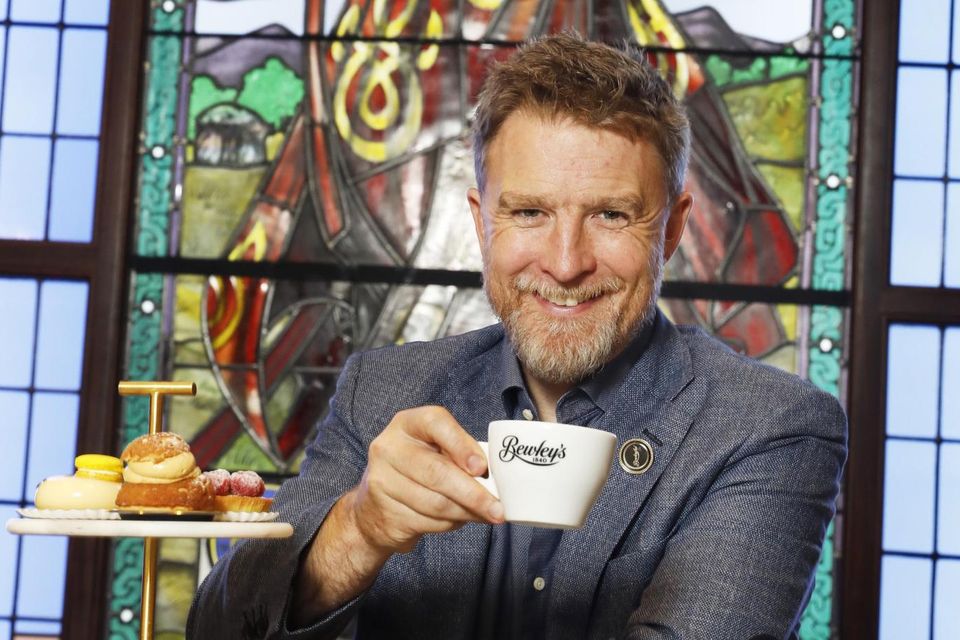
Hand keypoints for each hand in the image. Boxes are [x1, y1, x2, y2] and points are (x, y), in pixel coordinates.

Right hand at [293, 405, 503, 622]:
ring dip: (466, 513)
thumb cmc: (417, 471)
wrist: (374, 507)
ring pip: (435, 503)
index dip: (461, 445)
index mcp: (407, 424)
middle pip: (437, 472)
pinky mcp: (384, 512)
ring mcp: (382, 481)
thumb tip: (492, 475)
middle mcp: (389, 448)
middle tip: (498, 510)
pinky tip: (457, 520)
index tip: (482, 468)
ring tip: (485, 515)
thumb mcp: (436, 450)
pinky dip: (450, 524)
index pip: (435, 423)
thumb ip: (460, 453)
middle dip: (473, 494)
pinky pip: (427, 522)